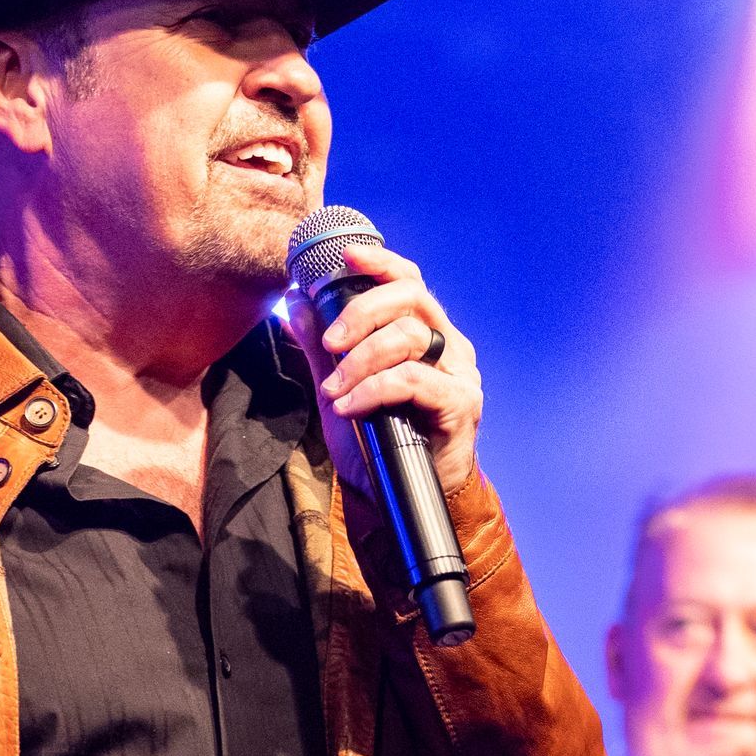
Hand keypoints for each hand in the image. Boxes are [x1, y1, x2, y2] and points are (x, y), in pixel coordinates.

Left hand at [285, 242, 481, 501]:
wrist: (400, 499)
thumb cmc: (379, 443)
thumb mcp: (339, 389)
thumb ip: (321, 347)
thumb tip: (294, 302)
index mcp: (426, 334)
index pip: (409, 282)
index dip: (379, 262)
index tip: (345, 256)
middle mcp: (448, 346)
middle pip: (411, 298)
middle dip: (361, 312)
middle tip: (330, 343)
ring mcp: (459, 374)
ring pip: (410, 337)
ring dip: (361, 361)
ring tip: (334, 391)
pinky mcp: (461, 404)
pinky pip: (412, 380)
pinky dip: (373, 390)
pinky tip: (350, 407)